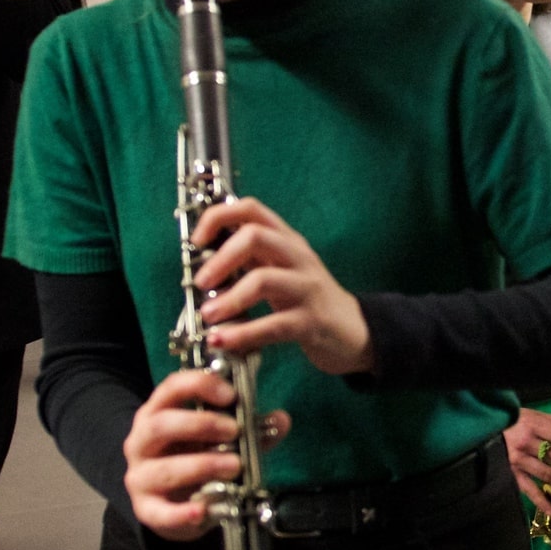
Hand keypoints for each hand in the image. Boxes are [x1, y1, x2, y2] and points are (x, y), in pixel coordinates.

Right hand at [121, 368, 292, 540]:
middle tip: (234, 430)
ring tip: (234, 466)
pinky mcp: (146, 509)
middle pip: (161, 425)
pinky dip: (182, 513)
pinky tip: (202, 511)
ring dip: (202, 466)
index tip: (231, 395)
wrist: (172, 503)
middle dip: (201, 424)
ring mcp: (140, 476)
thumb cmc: (194, 458)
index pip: (171, 388)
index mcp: (158, 413)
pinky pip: (161, 512)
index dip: (200, 385)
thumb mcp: (218, 439)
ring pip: (163, 470)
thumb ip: (249, 429)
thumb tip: (280, 420)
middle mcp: (142, 442)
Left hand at [191, 196, 375, 375]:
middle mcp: (297, 257)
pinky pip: (273, 325)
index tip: (197, 241)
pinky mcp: (311, 321)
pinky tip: (223, 340)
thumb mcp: (279, 269)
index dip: (217, 217)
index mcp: (286, 240)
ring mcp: (307, 288)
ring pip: (263, 279)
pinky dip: (242, 333)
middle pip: (255, 236)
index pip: (251, 209)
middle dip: (219, 258)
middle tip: (201, 282)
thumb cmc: (306, 300)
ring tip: (208, 315)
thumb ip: (248, 259)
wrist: (353, 332)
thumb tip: (202, 257)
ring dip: (227, 298)